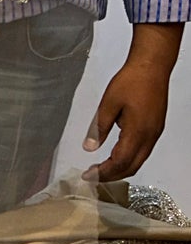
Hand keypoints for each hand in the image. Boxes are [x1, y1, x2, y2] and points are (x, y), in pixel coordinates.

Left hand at [83, 23, 182, 181]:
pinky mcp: (155, 128)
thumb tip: (90, 147)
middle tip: (93, 176)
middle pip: (132, 166)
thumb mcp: (108, 104)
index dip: (104, 173)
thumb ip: (99, 128)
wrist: (152, 67)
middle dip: (112, 175)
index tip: (88, 176)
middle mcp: (149, 136)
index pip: (121, 162)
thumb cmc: (132, 81)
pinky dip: (128, 159)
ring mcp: (154, 133)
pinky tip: (116, 155)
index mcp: (138, 132)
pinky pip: (143, 151)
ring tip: (101, 169)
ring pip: (139, 160)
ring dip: (120, 168)